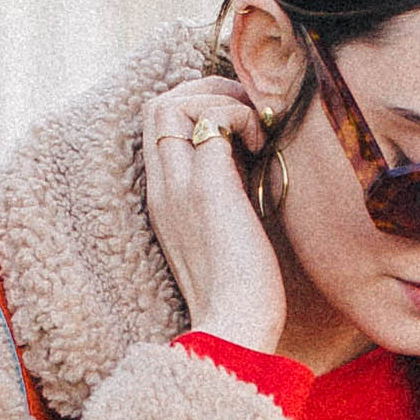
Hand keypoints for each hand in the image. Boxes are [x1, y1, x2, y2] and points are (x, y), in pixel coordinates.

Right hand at [140, 79, 286, 353]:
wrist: (236, 328)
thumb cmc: (243, 291)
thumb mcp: (228, 231)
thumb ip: (227, 192)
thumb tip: (251, 156)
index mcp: (165, 199)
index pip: (159, 127)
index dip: (198, 107)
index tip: (240, 126)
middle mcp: (163, 187)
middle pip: (157, 105)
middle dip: (206, 91)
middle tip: (248, 114)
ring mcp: (179, 186)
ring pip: (172, 102)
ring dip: (221, 99)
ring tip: (254, 129)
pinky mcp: (206, 188)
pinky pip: (212, 119)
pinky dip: (240, 116)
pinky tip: (263, 146)